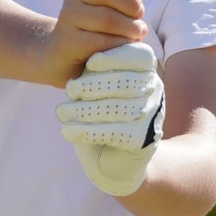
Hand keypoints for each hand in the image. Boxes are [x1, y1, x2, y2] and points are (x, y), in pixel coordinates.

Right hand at [40, 0, 149, 87]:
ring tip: (136, 33)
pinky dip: (119, 44)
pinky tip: (124, 46)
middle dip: (132, 4)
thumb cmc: (97, 25)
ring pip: (107, 18)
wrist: (63, 54)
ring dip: (130, 28)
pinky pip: (101, 41)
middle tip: (139, 16)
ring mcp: (68, 16)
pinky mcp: (69, 41)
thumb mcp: (117, 3)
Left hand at [55, 42, 164, 195]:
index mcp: (146, 70)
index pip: (140, 57)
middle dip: (93, 85)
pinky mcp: (142, 140)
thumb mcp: (98, 85)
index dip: (116, 58)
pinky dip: (87, 131)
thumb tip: (83, 69)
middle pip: (126, 84)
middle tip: (69, 90)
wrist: (112, 158)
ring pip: (117, 109)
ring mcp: (151, 116)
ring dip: (85, 110)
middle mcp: (154, 91)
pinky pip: (113, 133)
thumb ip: (95, 72)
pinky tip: (67, 131)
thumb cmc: (101, 110)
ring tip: (61, 112)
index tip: (90, 63)